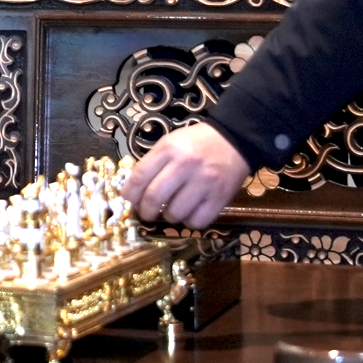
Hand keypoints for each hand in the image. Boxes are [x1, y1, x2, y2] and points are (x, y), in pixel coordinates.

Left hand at [123, 122, 252, 229]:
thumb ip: (152, 164)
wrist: (233, 140)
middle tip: (147, 214)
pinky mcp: (220, 198)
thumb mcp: (170, 143)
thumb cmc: (196, 143)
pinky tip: (189, 213)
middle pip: (154, 198)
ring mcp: (204, 182)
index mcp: (169, 149)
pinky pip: (197, 222)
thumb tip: (133, 191)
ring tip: (171, 210)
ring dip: (168, 218)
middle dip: (146, 211)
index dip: (129, 194)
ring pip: (175, 213)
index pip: (139, 177)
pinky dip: (189, 222)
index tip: (128, 201)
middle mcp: (185, 165)